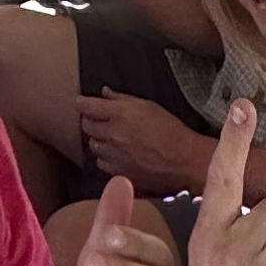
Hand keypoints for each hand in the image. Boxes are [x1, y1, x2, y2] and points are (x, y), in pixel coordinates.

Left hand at [77, 89, 214, 193]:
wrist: (184, 161)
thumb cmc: (171, 131)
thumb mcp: (149, 106)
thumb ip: (123, 99)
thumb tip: (105, 93)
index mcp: (121, 114)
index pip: (87, 106)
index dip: (81, 103)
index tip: (81, 102)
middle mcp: (113, 134)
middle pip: (86, 126)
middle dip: (90, 121)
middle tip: (99, 120)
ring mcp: (114, 155)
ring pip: (93, 146)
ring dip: (98, 140)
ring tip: (112, 138)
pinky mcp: (118, 172)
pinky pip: (101, 163)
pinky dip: (106, 158)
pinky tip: (117, 154)